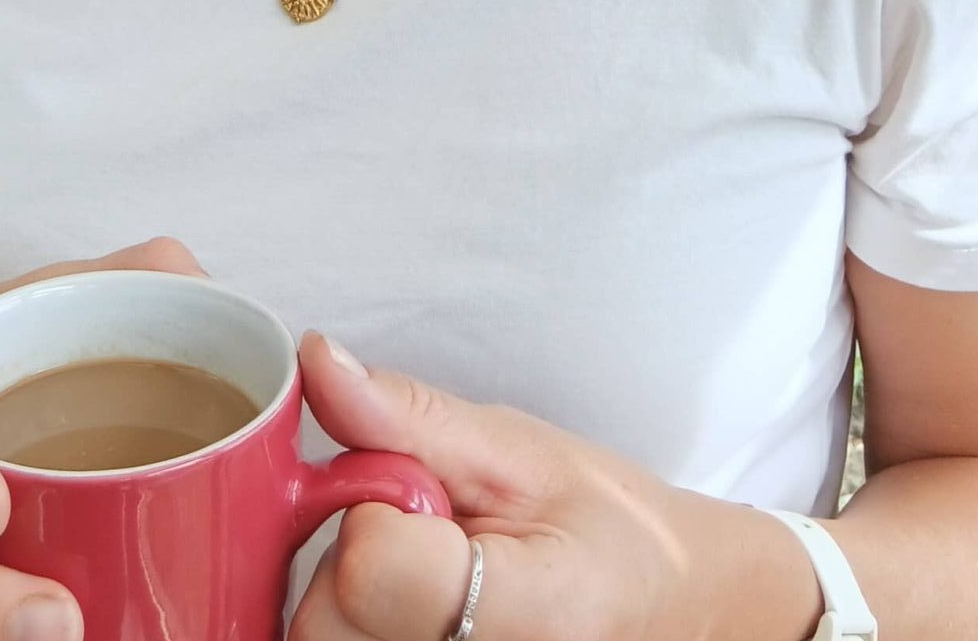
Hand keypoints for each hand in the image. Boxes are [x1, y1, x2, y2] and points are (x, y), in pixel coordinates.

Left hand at [287, 329, 727, 640]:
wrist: (656, 609)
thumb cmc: (604, 530)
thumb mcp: (519, 452)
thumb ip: (409, 417)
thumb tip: (321, 363)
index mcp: (525, 617)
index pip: (368, 568)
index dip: (370, 512)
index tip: (416, 493)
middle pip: (325, 622)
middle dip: (346, 558)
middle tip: (420, 533)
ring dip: (345, 600)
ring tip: (415, 574)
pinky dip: (356, 624)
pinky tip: (403, 606)